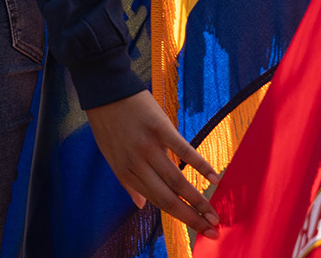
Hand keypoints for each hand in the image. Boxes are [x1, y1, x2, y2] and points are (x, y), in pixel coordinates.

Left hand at [87, 90, 221, 236]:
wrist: (105, 87)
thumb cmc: (107, 122)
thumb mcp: (109, 154)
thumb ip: (126, 181)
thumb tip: (139, 205)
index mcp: (124, 170)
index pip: (156, 201)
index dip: (177, 217)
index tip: (196, 231)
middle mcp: (136, 162)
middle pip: (168, 197)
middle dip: (192, 218)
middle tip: (213, 232)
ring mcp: (149, 146)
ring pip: (177, 180)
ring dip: (199, 201)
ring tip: (215, 216)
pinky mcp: (160, 128)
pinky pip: (184, 151)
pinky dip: (201, 166)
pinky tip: (216, 179)